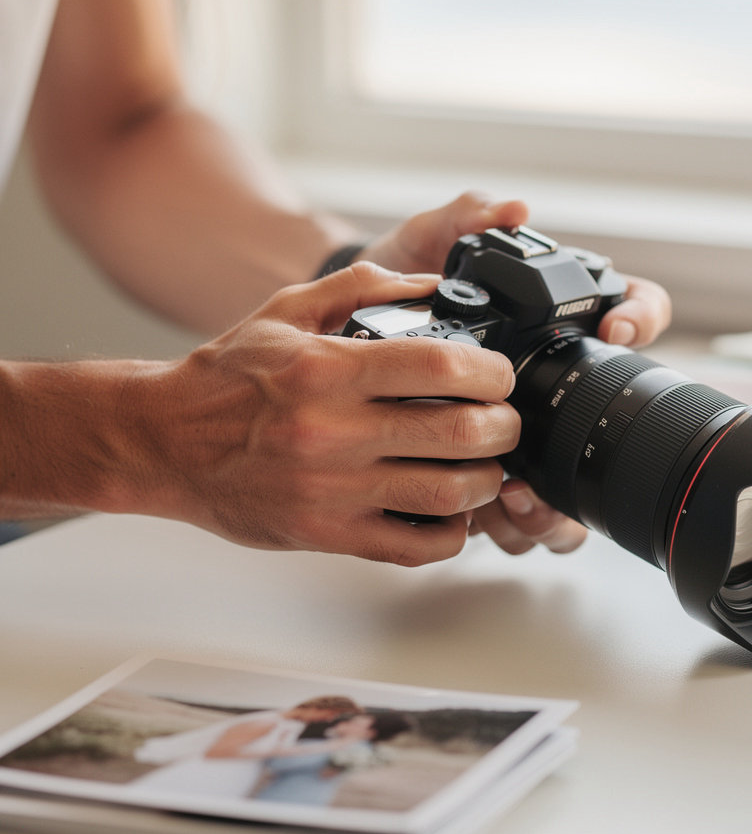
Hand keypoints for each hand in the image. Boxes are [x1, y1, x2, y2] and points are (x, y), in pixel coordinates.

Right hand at [138, 263, 520, 565]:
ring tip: (487, 466)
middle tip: (505, 421)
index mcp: (327, 371)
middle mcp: (331, 432)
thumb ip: (362, 288)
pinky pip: (412, 547)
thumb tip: (432, 286)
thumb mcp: (285, 311)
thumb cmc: (226, 378)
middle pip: (458, 433)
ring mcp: (330, 490)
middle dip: (503, 427)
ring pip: (446, 495)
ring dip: (486, 481)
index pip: (440, 367)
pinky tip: (454, 512)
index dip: (490, 372)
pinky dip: (451, 533)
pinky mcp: (326, 535)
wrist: (163, 442)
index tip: (499, 376)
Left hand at [362, 193, 672, 557]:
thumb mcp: (419, 246)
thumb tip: (511, 206)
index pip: (632, 312)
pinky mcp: (489, 484)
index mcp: (551, 326)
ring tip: (516, 496)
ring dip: (554, 505)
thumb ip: (460, 219)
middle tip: (568, 439)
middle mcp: (549, 390)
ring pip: (570, 491)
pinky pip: (521, 522)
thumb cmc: (391, 291)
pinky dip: (515, 528)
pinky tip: (488, 514)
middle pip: (610, 423)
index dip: (639, 315)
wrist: (337, 348)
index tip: (614, 324)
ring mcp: (524, 443)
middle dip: (597, 445)